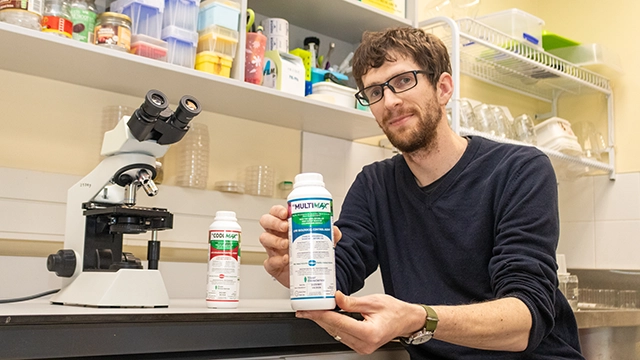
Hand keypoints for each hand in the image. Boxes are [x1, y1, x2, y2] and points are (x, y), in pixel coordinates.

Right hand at [259, 205, 342, 287]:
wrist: (310, 274)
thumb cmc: (310, 252)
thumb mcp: (321, 241)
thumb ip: (330, 235)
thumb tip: (335, 230)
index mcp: (285, 225)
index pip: (276, 212)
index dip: (278, 211)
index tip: (286, 213)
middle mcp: (276, 235)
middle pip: (266, 222)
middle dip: (274, 222)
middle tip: (286, 227)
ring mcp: (273, 249)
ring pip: (264, 239)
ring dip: (274, 240)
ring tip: (287, 244)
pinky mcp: (273, 265)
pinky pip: (269, 261)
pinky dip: (276, 260)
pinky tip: (286, 259)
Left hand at [296, 291, 425, 354]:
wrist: (406, 320)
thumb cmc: (395, 311)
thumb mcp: (372, 301)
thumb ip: (351, 302)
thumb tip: (335, 297)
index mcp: (369, 333)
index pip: (338, 322)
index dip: (321, 314)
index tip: (309, 309)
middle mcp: (364, 344)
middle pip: (334, 329)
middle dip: (318, 318)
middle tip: (305, 309)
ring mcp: (362, 347)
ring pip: (336, 333)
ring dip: (324, 322)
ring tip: (312, 311)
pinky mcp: (360, 346)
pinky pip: (341, 335)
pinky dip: (333, 325)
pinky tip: (326, 317)